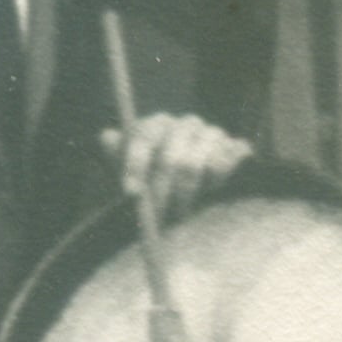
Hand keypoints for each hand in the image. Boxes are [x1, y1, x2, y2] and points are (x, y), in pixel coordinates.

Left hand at [103, 111, 251, 223]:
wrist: (194, 179)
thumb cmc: (155, 172)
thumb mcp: (130, 165)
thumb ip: (117, 153)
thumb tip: (107, 137)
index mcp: (157, 123)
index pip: (143, 139)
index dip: (135, 166)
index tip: (130, 193)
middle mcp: (185, 123)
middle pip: (170, 159)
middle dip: (161, 193)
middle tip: (157, 219)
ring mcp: (211, 132)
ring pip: (194, 166)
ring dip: (184, 195)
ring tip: (180, 212)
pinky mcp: (234, 146)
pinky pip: (221, 167)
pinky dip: (211, 185)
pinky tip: (207, 192)